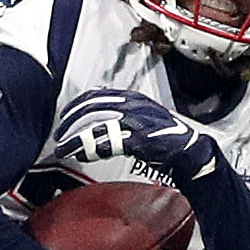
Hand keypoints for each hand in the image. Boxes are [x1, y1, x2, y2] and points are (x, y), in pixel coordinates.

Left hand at [53, 89, 220, 182]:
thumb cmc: (166, 139)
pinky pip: (107, 143)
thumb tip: (98, 123)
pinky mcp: (138, 140)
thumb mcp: (143, 118)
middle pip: (92, 108)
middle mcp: (133, 105)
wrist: (189, 152)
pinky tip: (83, 155)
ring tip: (64, 148)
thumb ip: (122, 116)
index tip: (65, 116)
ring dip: (76, 138)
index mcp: (133, 98)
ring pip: (96, 126)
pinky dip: (90, 149)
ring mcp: (135, 122)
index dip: (77, 105)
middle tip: (60, 134)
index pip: (97, 95)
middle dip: (71, 121)